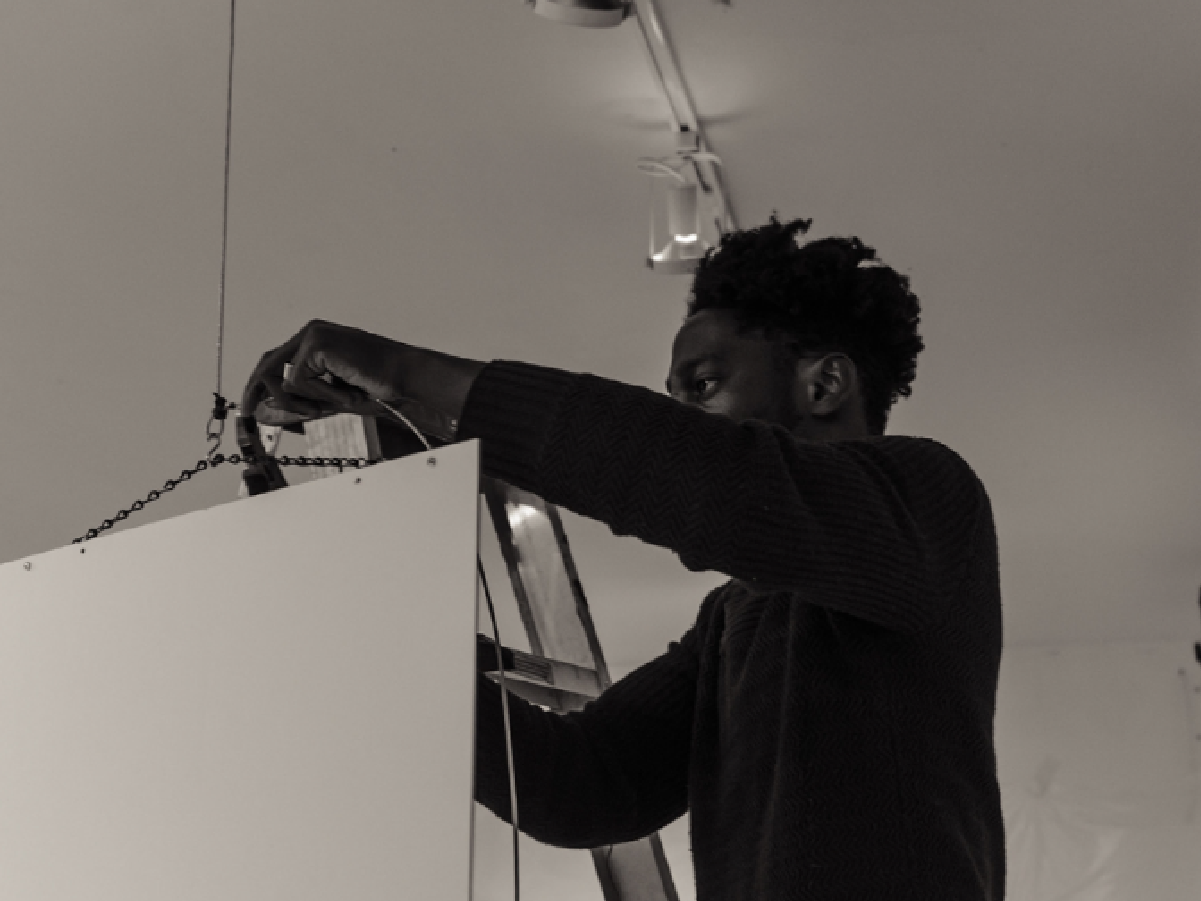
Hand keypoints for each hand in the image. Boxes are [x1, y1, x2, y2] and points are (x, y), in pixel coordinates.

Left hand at [242, 319, 411, 428]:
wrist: (404, 376)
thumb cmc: (377, 384)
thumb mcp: (332, 396)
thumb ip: (303, 401)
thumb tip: (270, 412)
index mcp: (315, 340)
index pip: (275, 360)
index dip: (260, 384)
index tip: (251, 406)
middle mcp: (311, 333)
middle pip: (268, 364)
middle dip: (257, 392)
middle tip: (251, 414)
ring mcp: (312, 336)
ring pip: (284, 380)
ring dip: (309, 401)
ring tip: (338, 401)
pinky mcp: (316, 346)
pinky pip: (300, 383)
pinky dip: (323, 397)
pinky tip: (347, 393)